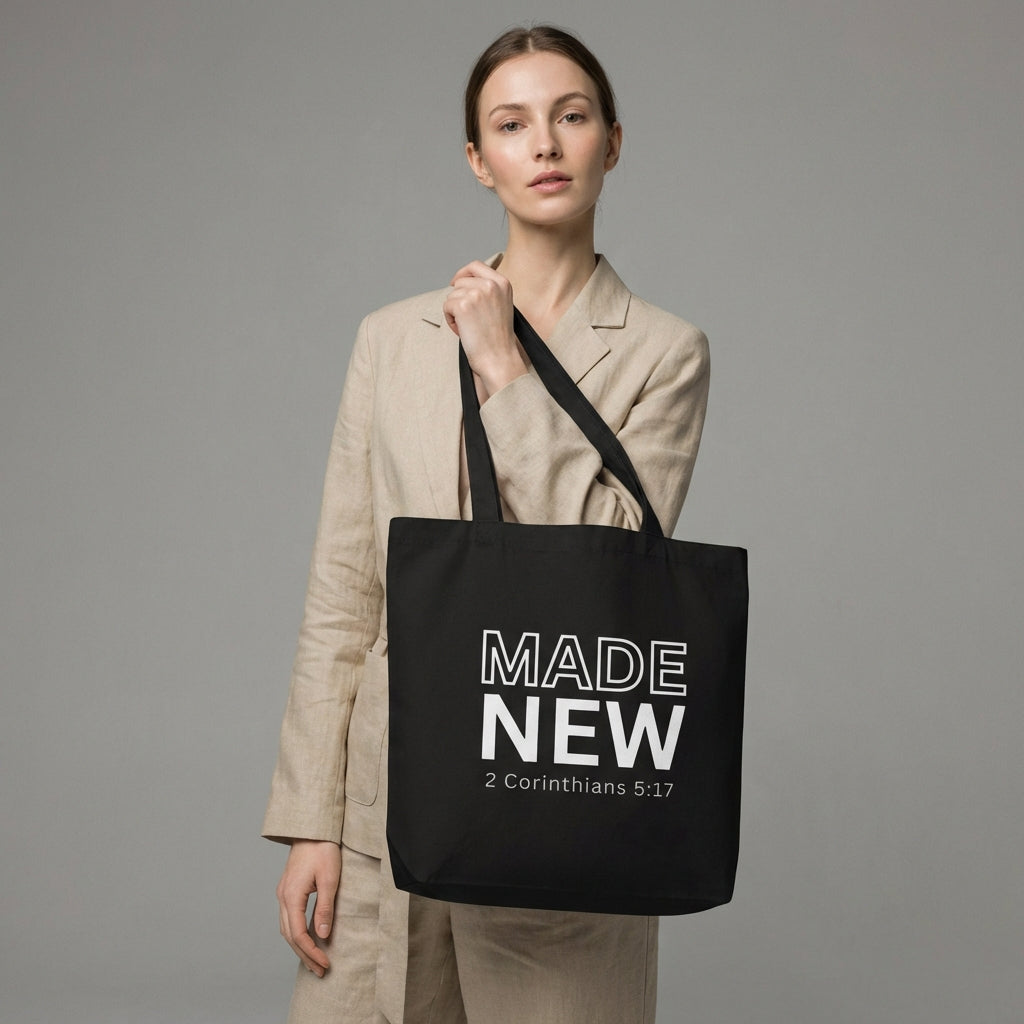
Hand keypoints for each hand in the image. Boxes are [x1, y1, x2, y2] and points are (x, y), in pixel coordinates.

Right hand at [276, 839, 340, 976]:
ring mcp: (283, 893)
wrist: (313, 829)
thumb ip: (324, 907)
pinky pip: (289, 918)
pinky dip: (297, 933)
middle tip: (320, 971)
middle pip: (290, 935)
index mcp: (291, 896)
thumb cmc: (323, 850)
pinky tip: (307, 939)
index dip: (312, 952)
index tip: (325, 964)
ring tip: (314, 962)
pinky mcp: (288, 889)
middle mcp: (283, 897)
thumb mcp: (329, 879)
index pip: (299, 934)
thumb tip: (322, 935)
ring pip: (287, 929)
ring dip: (299, 946)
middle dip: (304, 955)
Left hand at [443, 261, 526, 399]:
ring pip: (452, 295)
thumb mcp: (501, 305)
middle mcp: (490, 285)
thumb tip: (462, 282)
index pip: (476, 266)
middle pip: (460, 281)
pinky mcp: (463, 305)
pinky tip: (463, 331)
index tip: (455, 283)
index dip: (463, 273)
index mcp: (503, 283)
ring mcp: (476, 294)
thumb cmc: (498, 338)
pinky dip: (450, 320)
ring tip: (469, 327)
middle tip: (469, 320)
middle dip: (459, 298)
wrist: (499, 358)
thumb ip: (487, 290)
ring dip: (455, 311)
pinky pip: (446, 306)